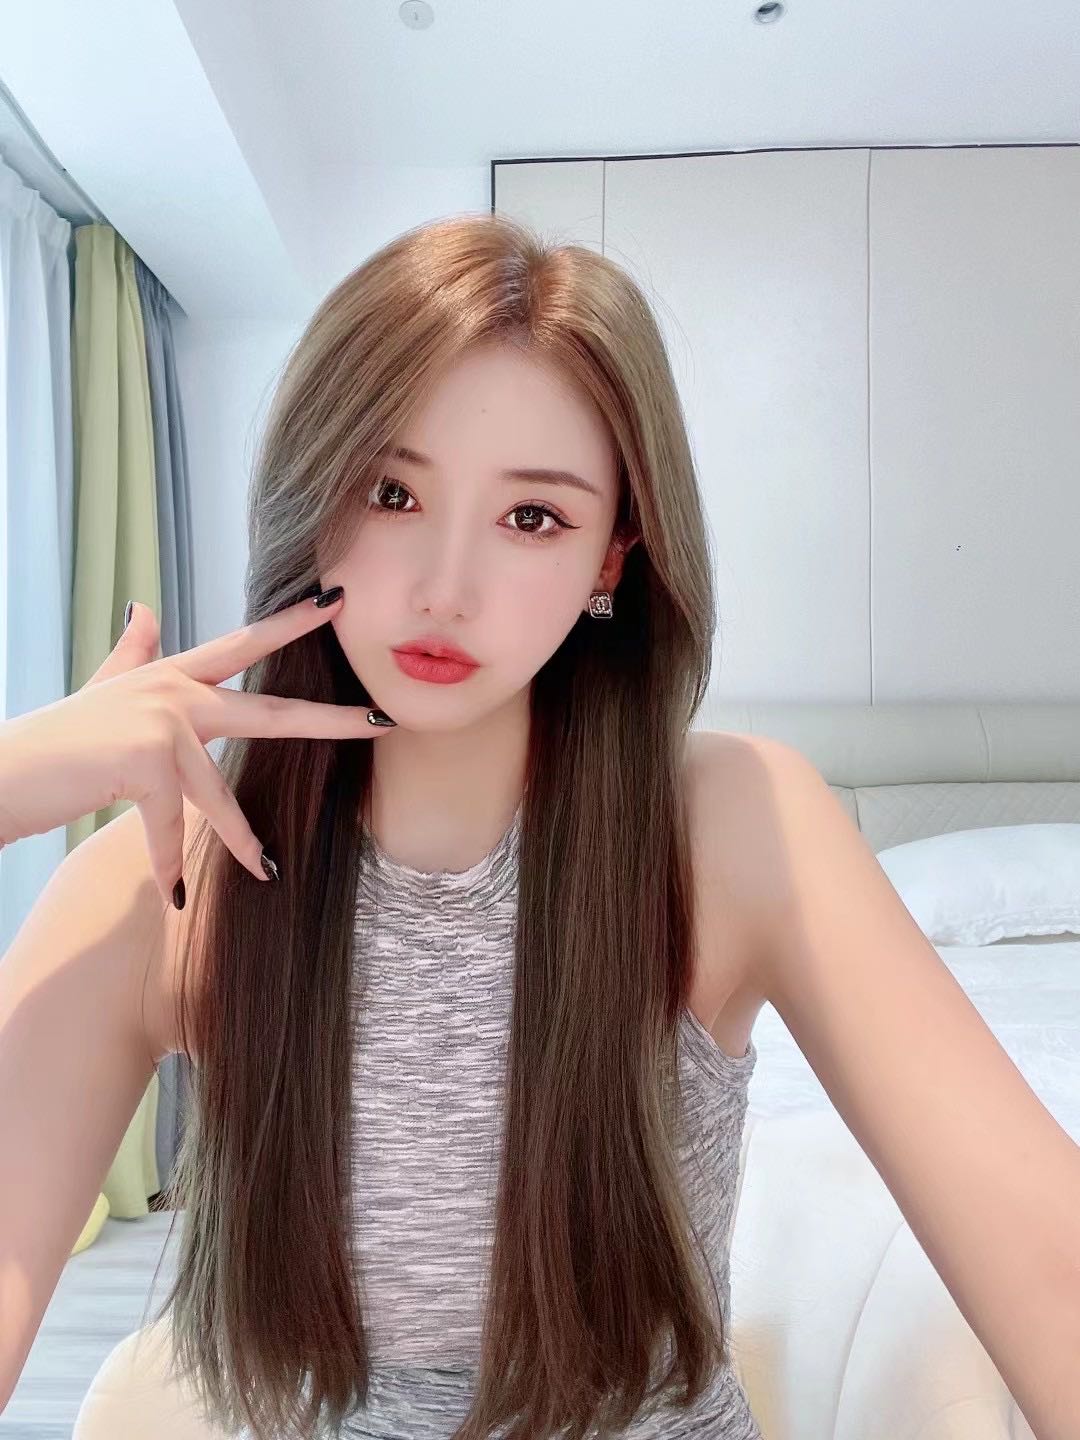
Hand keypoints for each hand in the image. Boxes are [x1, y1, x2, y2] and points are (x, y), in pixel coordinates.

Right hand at [0, 589, 393, 904]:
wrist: (3, 771)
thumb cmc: (57, 741)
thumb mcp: (103, 689)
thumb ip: (133, 653)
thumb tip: (142, 607)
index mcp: (171, 677)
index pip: (244, 645)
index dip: (291, 622)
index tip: (336, 602)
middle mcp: (174, 695)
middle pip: (268, 711)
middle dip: (329, 720)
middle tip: (382, 720)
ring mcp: (161, 726)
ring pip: (219, 793)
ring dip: (241, 840)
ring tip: (268, 871)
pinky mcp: (144, 764)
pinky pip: (170, 828)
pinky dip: (168, 865)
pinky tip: (175, 897)